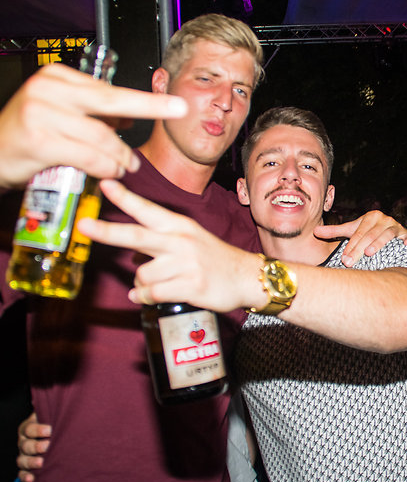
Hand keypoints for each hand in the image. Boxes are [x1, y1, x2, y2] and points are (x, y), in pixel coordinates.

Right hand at [0, 63, 186, 187]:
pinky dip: (106, 167)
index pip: (108, 90)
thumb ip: (94, 113)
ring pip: (101, 136)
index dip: (142, 102)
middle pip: (111, 100)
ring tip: (127, 166)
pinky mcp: (39, 140)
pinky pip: (87, 156)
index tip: (173, 103)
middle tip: (179, 109)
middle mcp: (48, 90)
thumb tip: (131, 116)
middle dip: (149, 106)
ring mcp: (41, 113)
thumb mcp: (62, 115)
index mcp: (56, 78)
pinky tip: (112, 172)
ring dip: (121, 155)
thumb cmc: (30, 136)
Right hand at [17, 412, 50, 481]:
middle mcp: (24, 442)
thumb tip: (60, 398)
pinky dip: (25, 476)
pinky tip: (32, 478)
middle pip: (25, 445)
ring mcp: (24, 456)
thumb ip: (55, 410)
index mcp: (29, 428)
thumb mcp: (53, 416)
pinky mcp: (26, 468)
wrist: (54, 438)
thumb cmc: (55, 425)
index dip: (38, 430)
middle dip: (36, 446)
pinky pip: (21, 473)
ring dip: (31, 462)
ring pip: (22, 460)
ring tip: (41, 463)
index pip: (28, 429)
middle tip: (48, 446)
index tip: (50, 430)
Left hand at [78, 180, 260, 310]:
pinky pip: (152, 294)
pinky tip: (148, 296)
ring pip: (142, 274)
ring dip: (141, 282)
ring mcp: (186, 265)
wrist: (246, 277)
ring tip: (154, 283)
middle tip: (84, 225)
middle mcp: (181, 242)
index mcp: (179, 226)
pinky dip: (144, 297)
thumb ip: (159, 240)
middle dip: (107, 231)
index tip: (105, 184)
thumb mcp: (190, 238)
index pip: (147, 210)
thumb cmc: (214, 258)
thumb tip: (128, 251)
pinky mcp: (190, 286)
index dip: (124, 197)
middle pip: (137, 235)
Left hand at [314, 210, 406, 266]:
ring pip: (387, 235)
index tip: (343, 259)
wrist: (389, 231)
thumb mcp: (351, 231)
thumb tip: (315, 231)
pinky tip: (406, 245)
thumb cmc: (368, 232)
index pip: (359, 233)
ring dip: (379, 244)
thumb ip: (334, 231)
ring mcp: (397, 226)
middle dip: (359, 249)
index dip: (351, 246)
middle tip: (349, 262)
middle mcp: (384, 219)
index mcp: (371, 217)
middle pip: (370, 236)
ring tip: (370, 253)